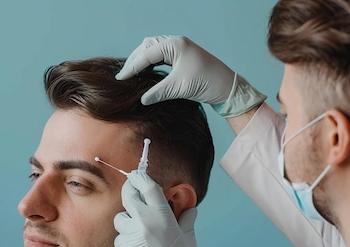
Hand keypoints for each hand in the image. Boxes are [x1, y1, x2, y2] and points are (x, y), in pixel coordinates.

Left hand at [114, 170, 197, 246]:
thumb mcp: (188, 238)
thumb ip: (186, 218)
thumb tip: (189, 207)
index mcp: (163, 216)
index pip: (147, 186)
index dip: (140, 177)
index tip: (137, 174)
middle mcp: (145, 223)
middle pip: (128, 195)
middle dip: (129, 191)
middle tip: (132, 191)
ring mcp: (131, 236)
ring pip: (121, 218)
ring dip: (128, 222)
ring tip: (142, 235)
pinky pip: (120, 237)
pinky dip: (127, 240)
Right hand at [116, 35, 265, 116]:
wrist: (228, 88)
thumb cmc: (206, 83)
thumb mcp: (178, 88)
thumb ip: (157, 92)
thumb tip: (142, 99)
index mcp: (175, 44)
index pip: (147, 53)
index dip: (133, 66)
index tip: (121, 78)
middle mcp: (177, 43)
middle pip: (148, 47)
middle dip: (135, 60)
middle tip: (124, 76)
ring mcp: (180, 49)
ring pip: (154, 50)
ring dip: (142, 60)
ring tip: (132, 74)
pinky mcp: (183, 58)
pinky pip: (162, 57)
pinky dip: (151, 64)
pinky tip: (146, 73)